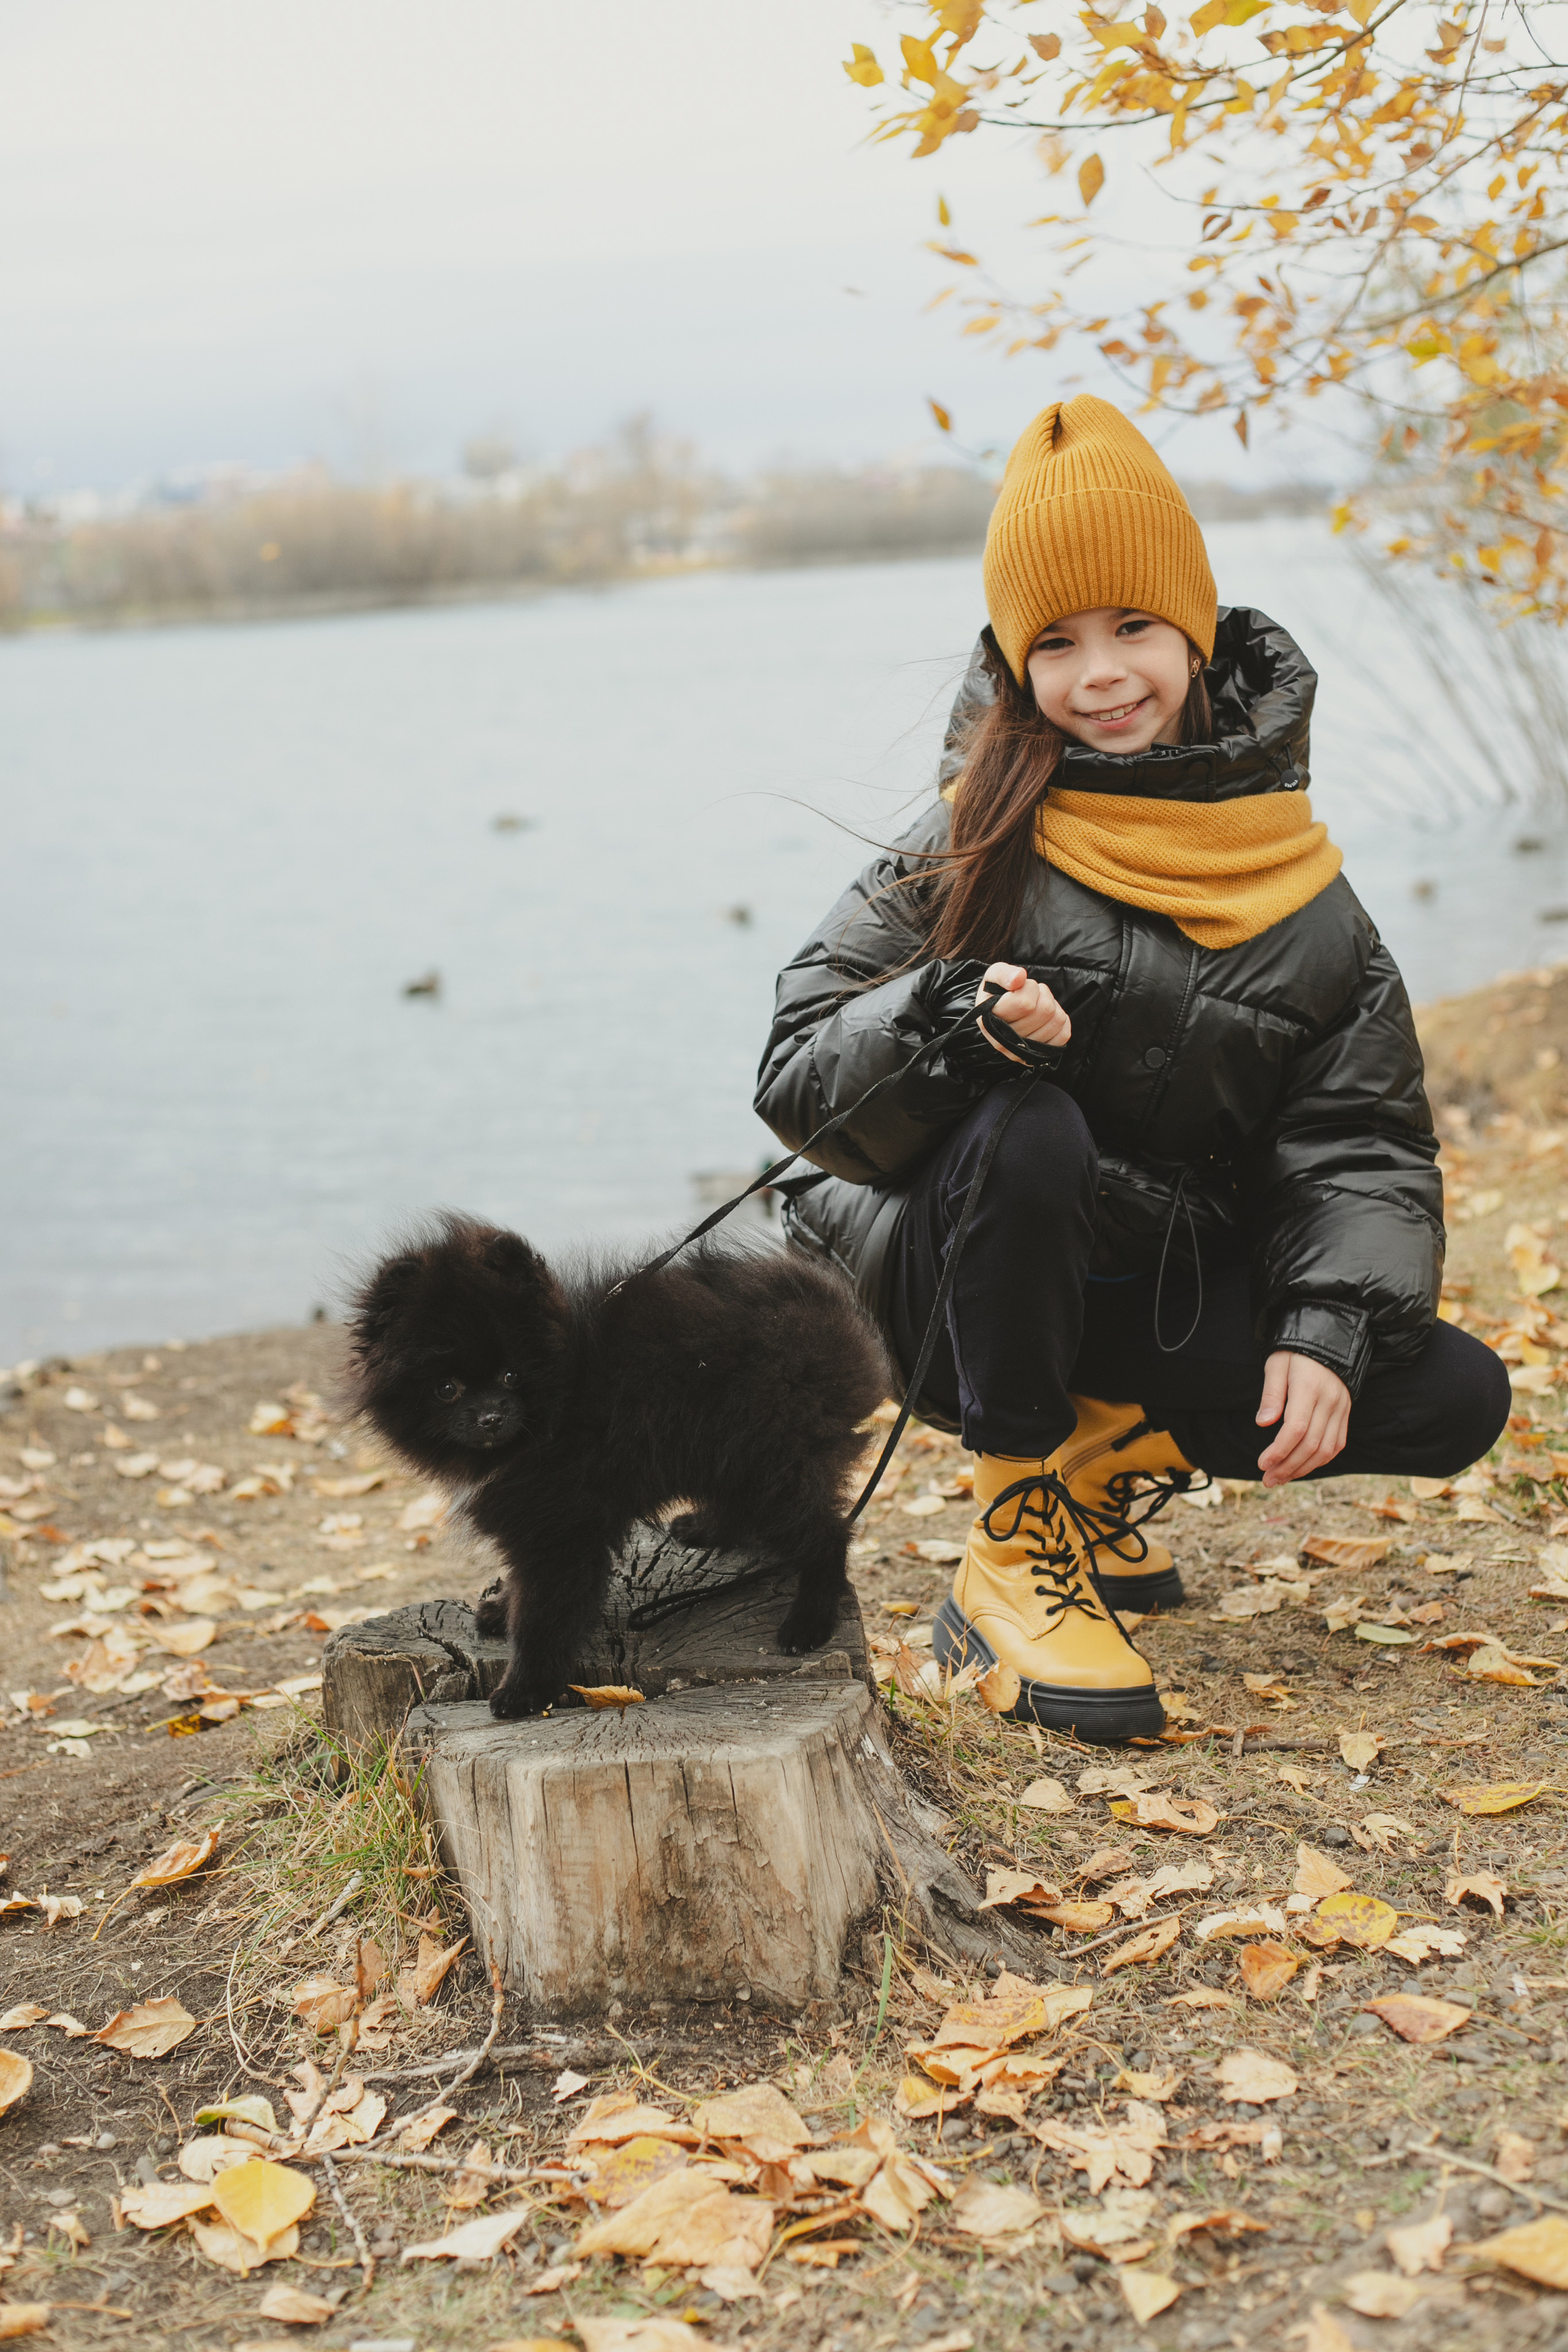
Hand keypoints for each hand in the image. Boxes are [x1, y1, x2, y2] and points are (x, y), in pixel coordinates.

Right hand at [975, 962, 1071, 1062]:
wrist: (998, 1013)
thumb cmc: (997, 992)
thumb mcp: (993, 976)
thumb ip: (1003, 974)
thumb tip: (1019, 977)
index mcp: (990, 1022)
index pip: (1025, 1004)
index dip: (1029, 988)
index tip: (1020, 986)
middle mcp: (1005, 1042)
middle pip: (1045, 1011)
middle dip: (1041, 994)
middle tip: (1031, 994)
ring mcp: (1023, 1052)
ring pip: (1057, 1020)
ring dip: (1051, 1005)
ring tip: (1037, 1004)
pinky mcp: (1039, 1054)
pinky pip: (1064, 1034)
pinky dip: (1061, 1020)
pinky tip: (1046, 1017)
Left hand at [1255, 1350, 1350, 1486]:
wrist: (1328, 1342)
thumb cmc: (1296, 1352)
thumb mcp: (1277, 1364)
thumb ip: (1271, 1394)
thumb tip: (1263, 1423)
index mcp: (1309, 1388)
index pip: (1296, 1429)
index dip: (1279, 1450)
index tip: (1262, 1464)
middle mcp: (1329, 1402)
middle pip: (1311, 1445)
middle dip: (1288, 1467)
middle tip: (1268, 1480)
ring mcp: (1341, 1409)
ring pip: (1326, 1450)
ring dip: (1303, 1468)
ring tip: (1281, 1478)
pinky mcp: (1346, 1414)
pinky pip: (1337, 1444)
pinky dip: (1320, 1460)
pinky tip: (1302, 1467)